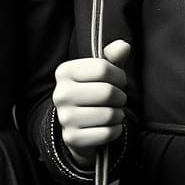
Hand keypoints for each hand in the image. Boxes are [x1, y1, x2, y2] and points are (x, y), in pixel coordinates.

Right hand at [53, 40, 130, 165]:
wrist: (78, 125)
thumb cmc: (94, 92)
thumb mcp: (101, 72)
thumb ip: (112, 57)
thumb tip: (124, 46)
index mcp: (64, 72)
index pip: (103, 68)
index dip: (119, 75)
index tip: (118, 81)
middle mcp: (60, 94)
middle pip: (107, 92)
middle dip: (120, 96)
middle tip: (117, 99)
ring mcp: (65, 118)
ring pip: (109, 114)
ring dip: (118, 114)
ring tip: (113, 112)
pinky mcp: (72, 138)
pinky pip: (107, 133)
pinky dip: (115, 130)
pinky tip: (109, 126)